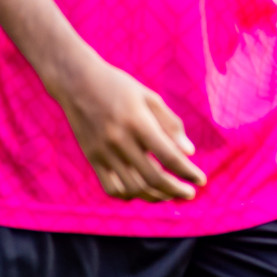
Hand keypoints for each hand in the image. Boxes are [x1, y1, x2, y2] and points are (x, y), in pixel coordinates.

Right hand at [50, 55, 205, 201]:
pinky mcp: (92, 157)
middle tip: (189, 193)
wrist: (75, 80)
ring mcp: (103, 151)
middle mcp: (119, 139)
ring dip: (156, 196)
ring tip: (168, 194)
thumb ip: (170, 123)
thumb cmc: (117, 85)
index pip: (169, 156)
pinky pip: (111, 188)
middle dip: (177, 190)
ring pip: (134, 188)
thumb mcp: (148, 96)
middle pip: (154, 178)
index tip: (201, 180)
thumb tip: (189, 152)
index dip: (188, 172)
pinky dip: (129, 195)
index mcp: (137, 121)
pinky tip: (141, 190)